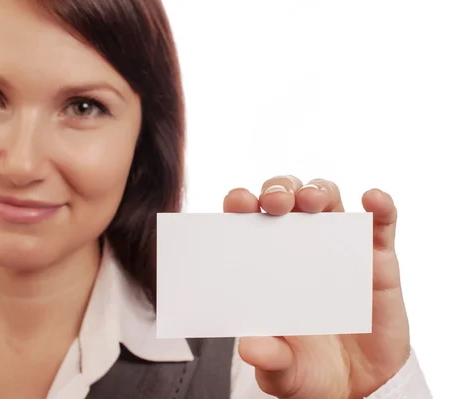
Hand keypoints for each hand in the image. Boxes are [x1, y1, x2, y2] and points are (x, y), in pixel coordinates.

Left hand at [224, 176, 409, 398]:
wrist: (356, 386)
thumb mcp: (283, 368)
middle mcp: (298, 245)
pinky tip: (373, 200)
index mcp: (266, 262)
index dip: (241, 203)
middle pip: (287, 197)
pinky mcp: (377, 260)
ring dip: (318, 190)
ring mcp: (338, 248)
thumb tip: (250, 347)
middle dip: (279, 189)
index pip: (248, 220)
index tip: (240, 202)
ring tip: (313, 201)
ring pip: (328, 199)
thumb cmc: (307, 366)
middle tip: (276, 202)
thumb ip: (269, 357)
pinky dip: (379, 207)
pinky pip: (380, 225)